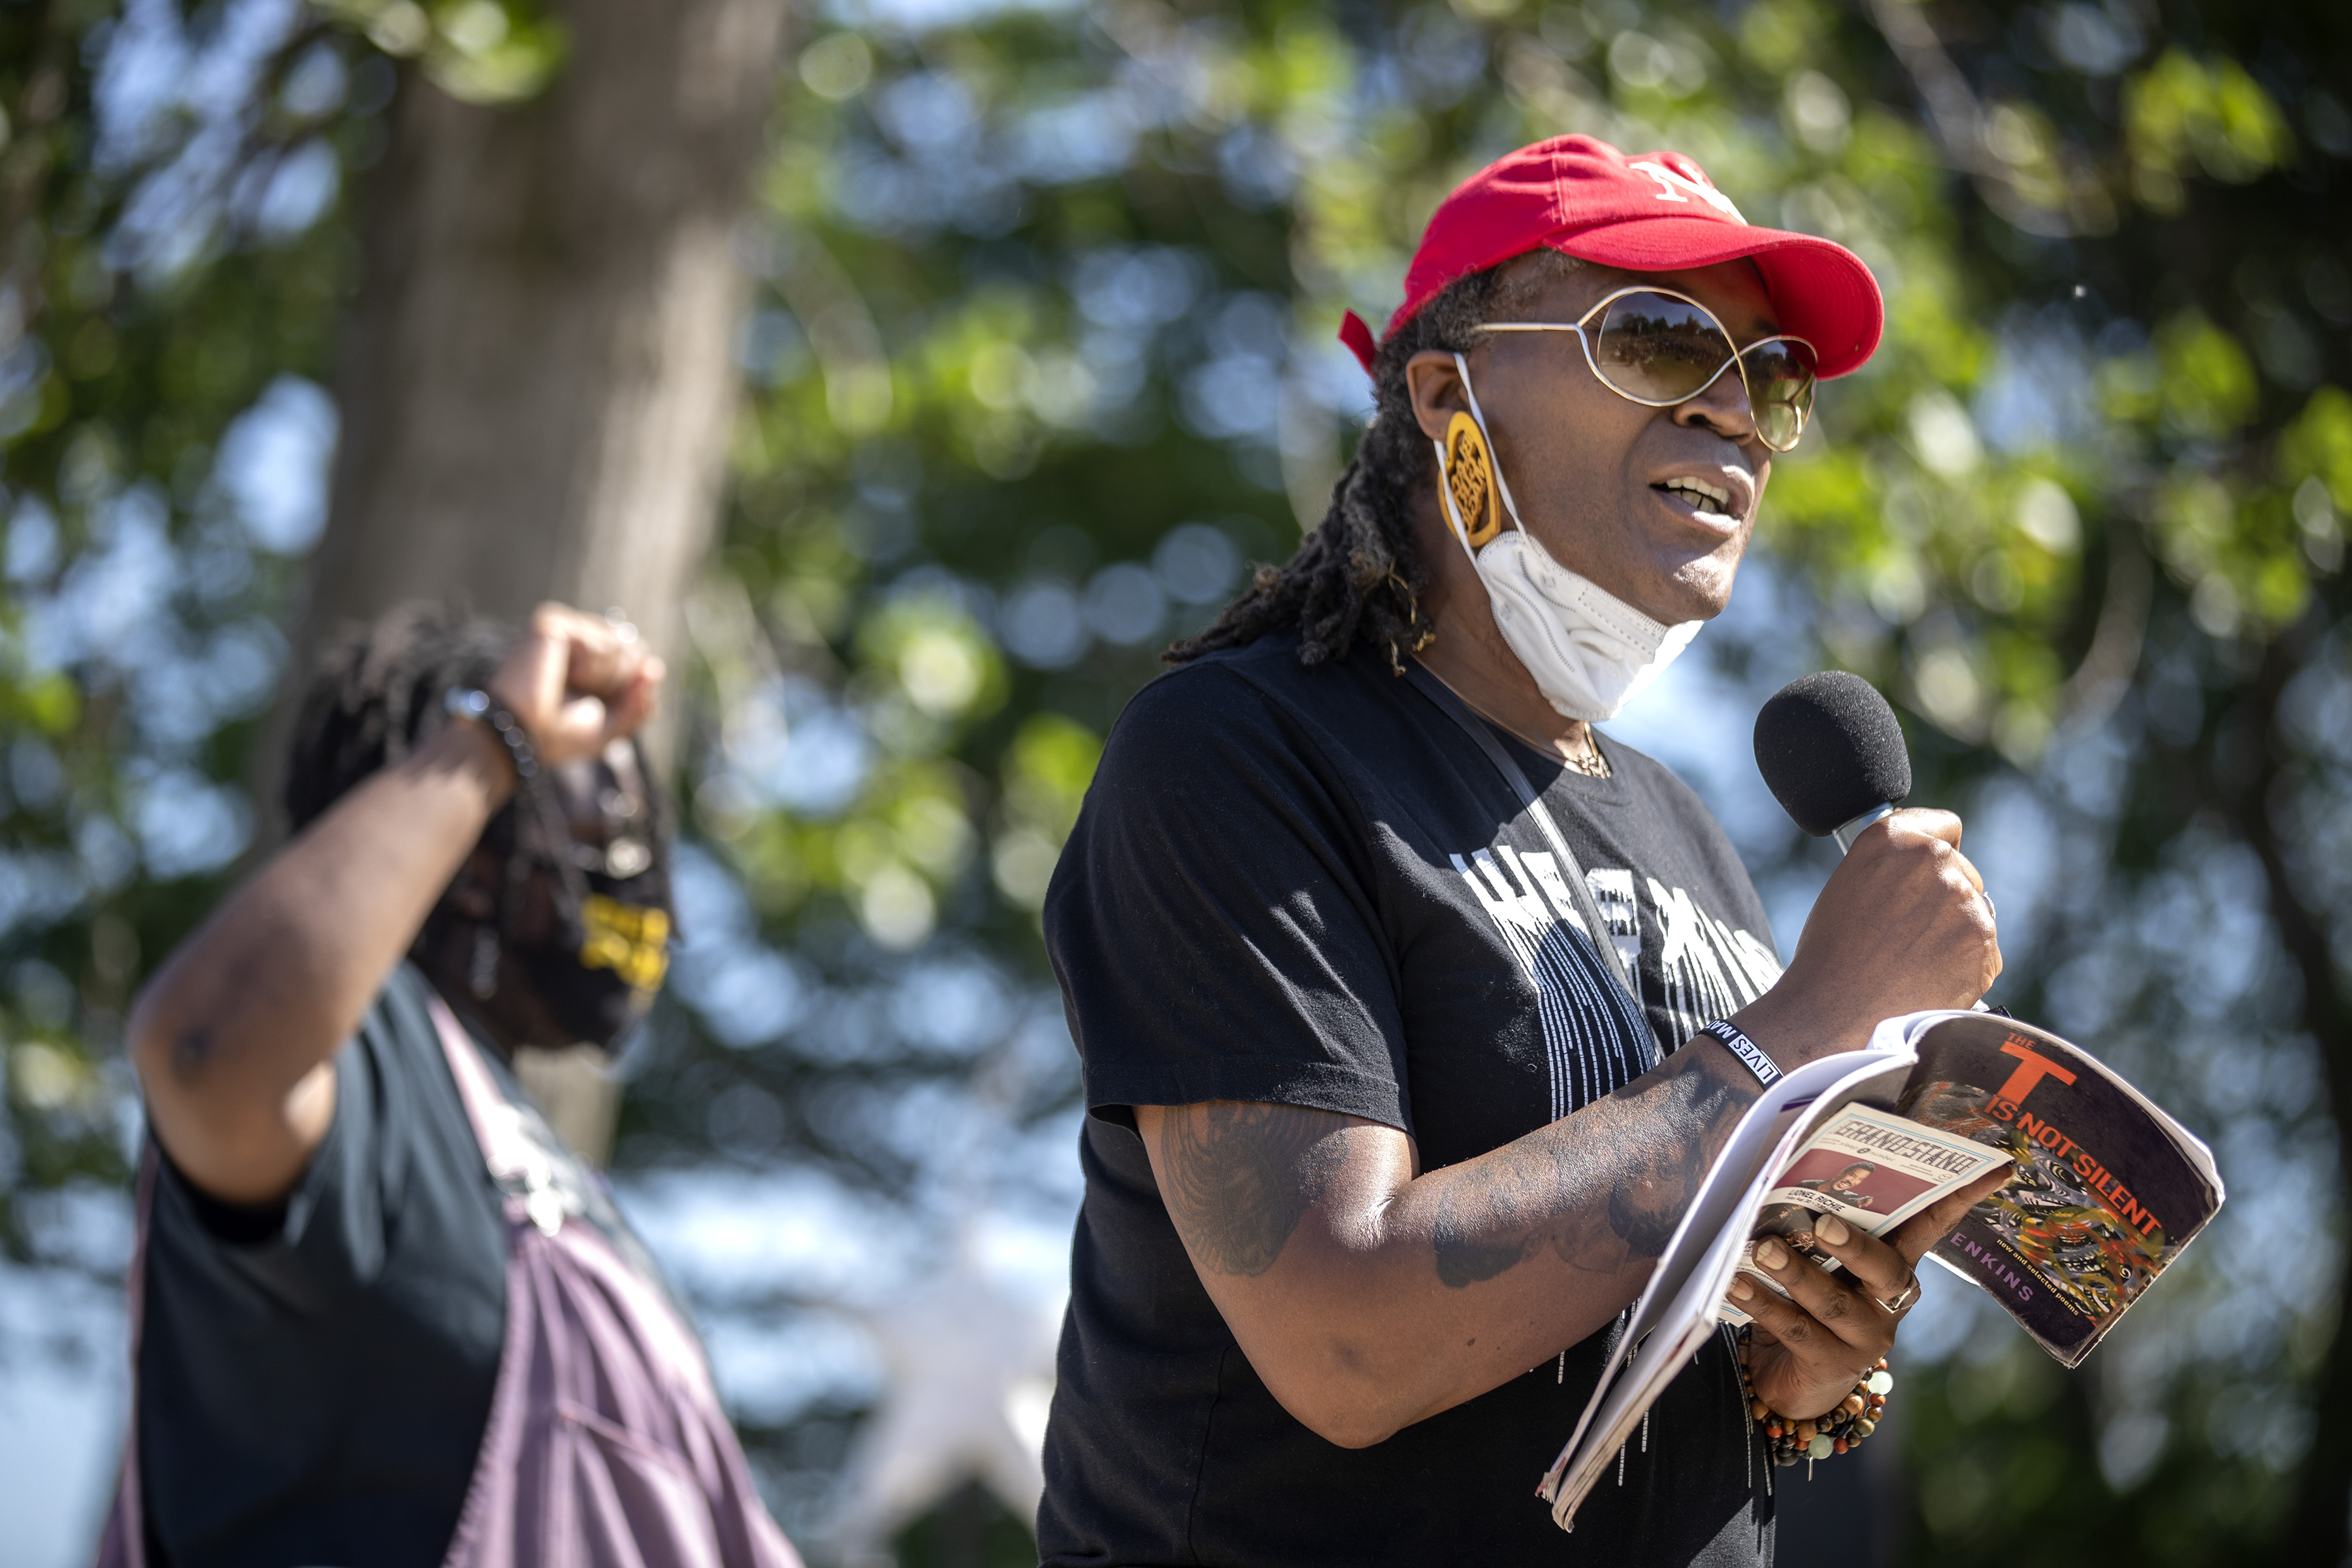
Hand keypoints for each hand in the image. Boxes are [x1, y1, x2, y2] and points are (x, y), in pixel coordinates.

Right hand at [486, 603, 663, 768]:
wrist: (519, 740)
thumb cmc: (557, 737)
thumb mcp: (613, 727)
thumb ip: (641, 701)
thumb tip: (656, 667)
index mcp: (588, 658)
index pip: (637, 659)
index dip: (633, 688)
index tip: (599, 707)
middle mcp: (575, 638)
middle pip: (635, 649)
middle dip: (620, 683)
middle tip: (582, 697)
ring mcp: (563, 627)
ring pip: (622, 644)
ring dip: (605, 678)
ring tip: (569, 686)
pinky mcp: (551, 623)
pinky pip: (601, 641)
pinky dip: (592, 668)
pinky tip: (564, 675)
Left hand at [1730, 1164, 2012, 1418]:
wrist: (1795, 1380)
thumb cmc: (1808, 1298)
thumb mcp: (1822, 1260)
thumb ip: (1818, 1223)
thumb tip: (1785, 1163)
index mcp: (1894, 1264)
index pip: (1931, 1224)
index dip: (1960, 1196)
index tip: (1995, 1166)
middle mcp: (1887, 1301)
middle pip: (1884, 1270)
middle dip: (1855, 1244)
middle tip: (1823, 1222)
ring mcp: (1863, 1337)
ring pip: (1830, 1302)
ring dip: (1795, 1274)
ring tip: (1763, 1248)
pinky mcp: (1830, 1364)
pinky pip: (1793, 1330)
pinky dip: (1761, 1303)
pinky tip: (1735, 1282)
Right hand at [1767, 809, 2000, 1061]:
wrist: (1834, 1013)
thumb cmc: (1831, 954)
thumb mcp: (1848, 885)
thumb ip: (1891, 866)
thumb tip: (1925, 867)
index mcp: (1892, 839)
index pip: (1943, 825)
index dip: (1936, 849)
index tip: (1926, 873)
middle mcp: (1933, 859)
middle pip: (1961, 871)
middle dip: (1944, 899)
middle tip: (1908, 934)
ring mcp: (1962, 899)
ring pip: (1974, 912)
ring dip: (1955, 933)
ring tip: (1913, 962)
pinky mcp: (1982, 941)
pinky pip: (1984, 950)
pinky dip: (1966, 966)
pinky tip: (1929, 980)